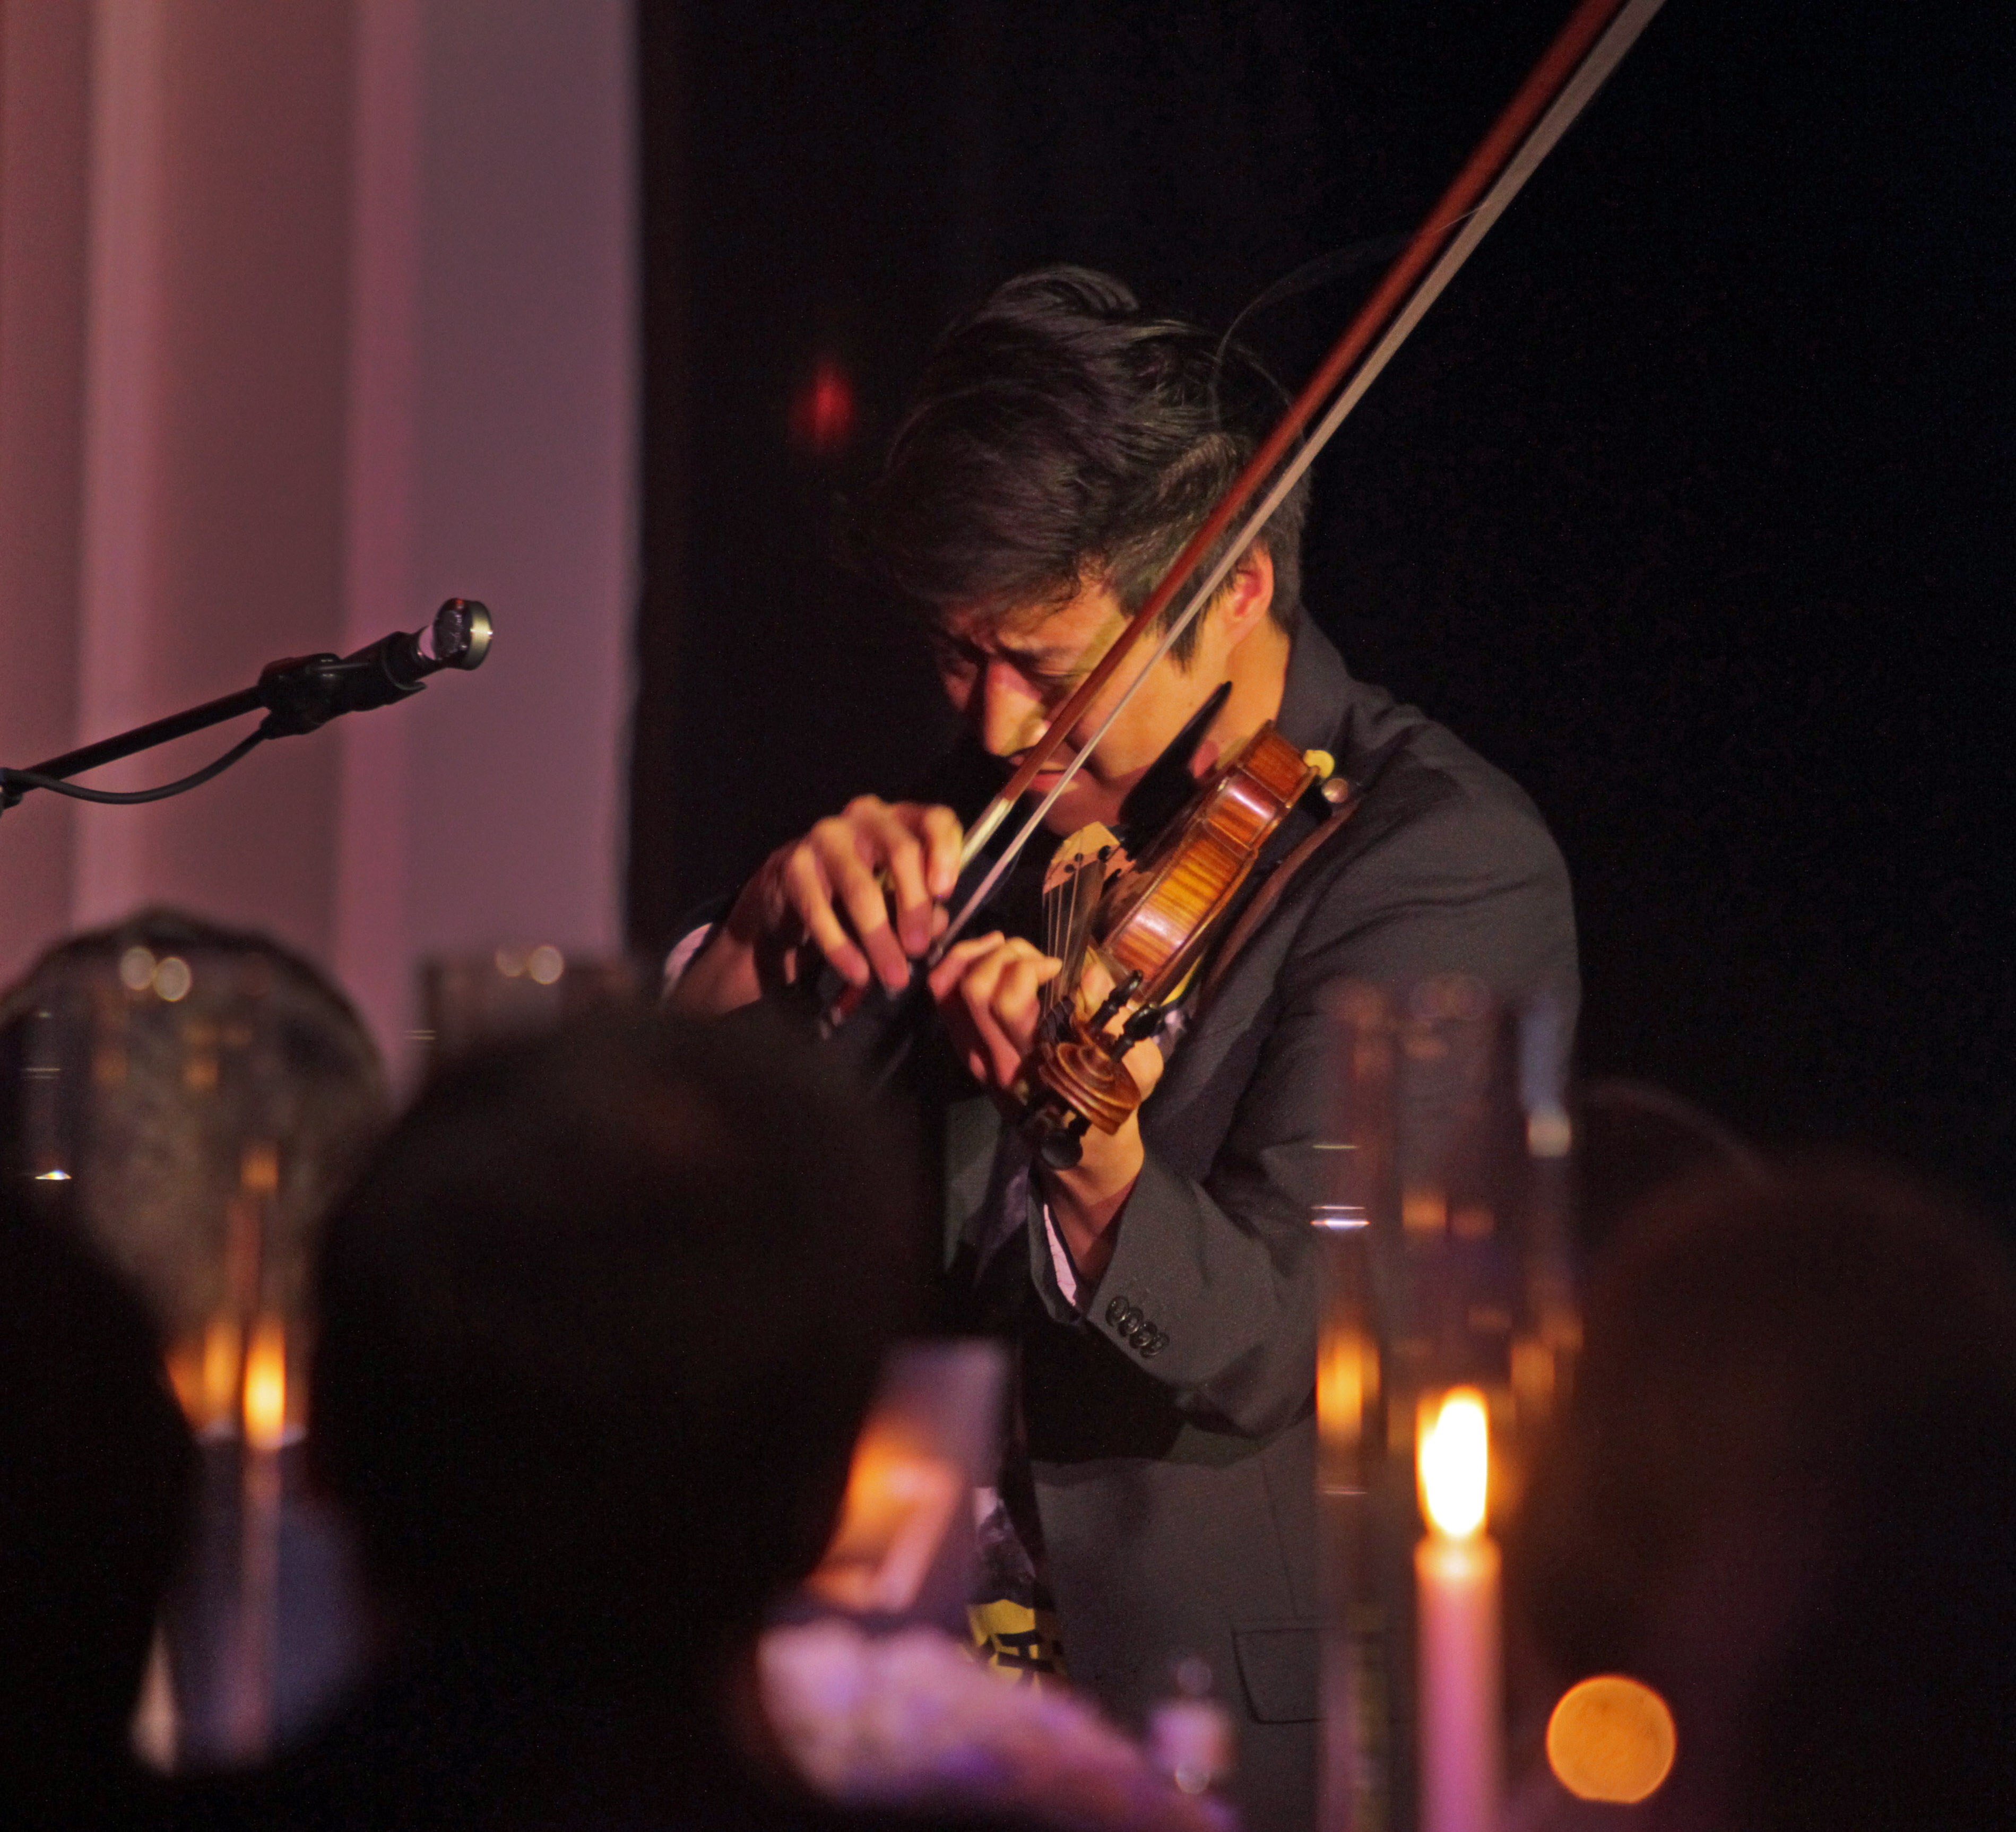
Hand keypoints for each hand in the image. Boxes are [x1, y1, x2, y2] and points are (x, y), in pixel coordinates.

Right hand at [670, 798, 961, 1014]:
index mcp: (901, 819)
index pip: (935, 819)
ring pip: (861, 888)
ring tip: (894, 976)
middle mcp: (866, 817)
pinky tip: (858, 974)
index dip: (946, 854)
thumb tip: (937, 923)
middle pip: (902, 851)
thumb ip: (922, 906)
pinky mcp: (794, 865)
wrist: (790, 897)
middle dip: (914, 907)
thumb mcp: (897, 897)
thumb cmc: (859, 894)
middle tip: (919, 950)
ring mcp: (826, 837)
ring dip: (880, 938)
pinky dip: (841, 948)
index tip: (945, 896)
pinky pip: (820, 912)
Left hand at [928, 934, 1165, 1288]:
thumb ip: (1115, 1024)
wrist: (1083, 1151)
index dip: (1028, 968)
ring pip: (947, 991)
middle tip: (1036, 957)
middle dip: (1004, 954)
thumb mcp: (1137, 1070)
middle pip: (972, 989)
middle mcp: (996, 1060)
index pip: (1007, 1003)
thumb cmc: (1113, 1104)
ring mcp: (974, 1056)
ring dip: (975, 954)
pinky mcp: (967, 1050)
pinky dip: (958, 967)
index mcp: (1038, 1064)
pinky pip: (944, 1002)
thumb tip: (1091, 975)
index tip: (1059, 967)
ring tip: (1008, 946)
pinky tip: (988, 956)